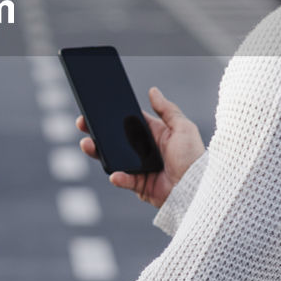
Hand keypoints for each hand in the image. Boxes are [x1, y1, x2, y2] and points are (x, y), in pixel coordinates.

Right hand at [77, 86, 204, 208]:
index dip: (112, 117)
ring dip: (99, 152)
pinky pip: (125, 180)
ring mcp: (140, 168)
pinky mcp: (140, 186)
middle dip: (98, 133)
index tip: (96, 111)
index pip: (128, 123)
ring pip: (114, 159)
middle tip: (83, 124)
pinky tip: (114, 173)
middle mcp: (145, 151)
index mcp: (154, 134)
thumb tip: (153, 91)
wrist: (197, 189)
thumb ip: (167, 110)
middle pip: (116, 140)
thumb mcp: (183, 128)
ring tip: (88, 145)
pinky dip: (118, 177)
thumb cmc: (193, 157)